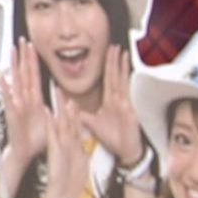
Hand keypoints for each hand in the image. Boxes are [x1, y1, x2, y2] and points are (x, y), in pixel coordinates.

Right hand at [2, 39, 48, 165]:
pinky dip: (6, 88)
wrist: (26, 153)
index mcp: (35, 99)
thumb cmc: (37, 138)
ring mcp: (17, 104)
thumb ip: (58, 110)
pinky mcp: (12, 113)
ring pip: (16, 81)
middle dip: (24, 56)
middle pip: (25, 73)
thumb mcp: (52, 121)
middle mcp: (25, 99)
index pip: (35, 75)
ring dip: (15, 66)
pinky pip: (9, 99)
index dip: (34, 61)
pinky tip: (3, 78)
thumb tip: (69, 101)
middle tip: (23, 39)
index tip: (33, 46)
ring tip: (13, 51)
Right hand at [39, 96, 88, 197]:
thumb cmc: (72, 179)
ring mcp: (59, 145)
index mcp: (72, 144)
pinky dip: (51, 124)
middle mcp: (64, 142)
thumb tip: (80, 136)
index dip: (73, 111)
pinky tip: (48, 114)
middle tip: (59, 89)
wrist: (63, 193)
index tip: (72, 99)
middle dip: (63, 104)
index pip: (72, 124)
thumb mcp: (81, 159)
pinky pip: (52, 135)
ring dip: (58, 109)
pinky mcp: (54, 150)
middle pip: (65, 119)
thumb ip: (80, 146)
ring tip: (57, 96)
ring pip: (59, 124)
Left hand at [78, 45, 145, 167]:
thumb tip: (69, 105)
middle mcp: (119, 100)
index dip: (108, 66)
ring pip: (122, 82)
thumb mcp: (92, 124)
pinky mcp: (129, 112)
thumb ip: (81, 114)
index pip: (108, 79)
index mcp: (111, 101)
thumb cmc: (113, 138)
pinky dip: (126, 84)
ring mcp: (125, 104)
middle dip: (114, 61)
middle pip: (115, 76)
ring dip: (121, 67)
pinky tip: (128, 73)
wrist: (125, 152)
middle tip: (114, 46)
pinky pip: (126, 95)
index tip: (108, 52)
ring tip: (122, 53)